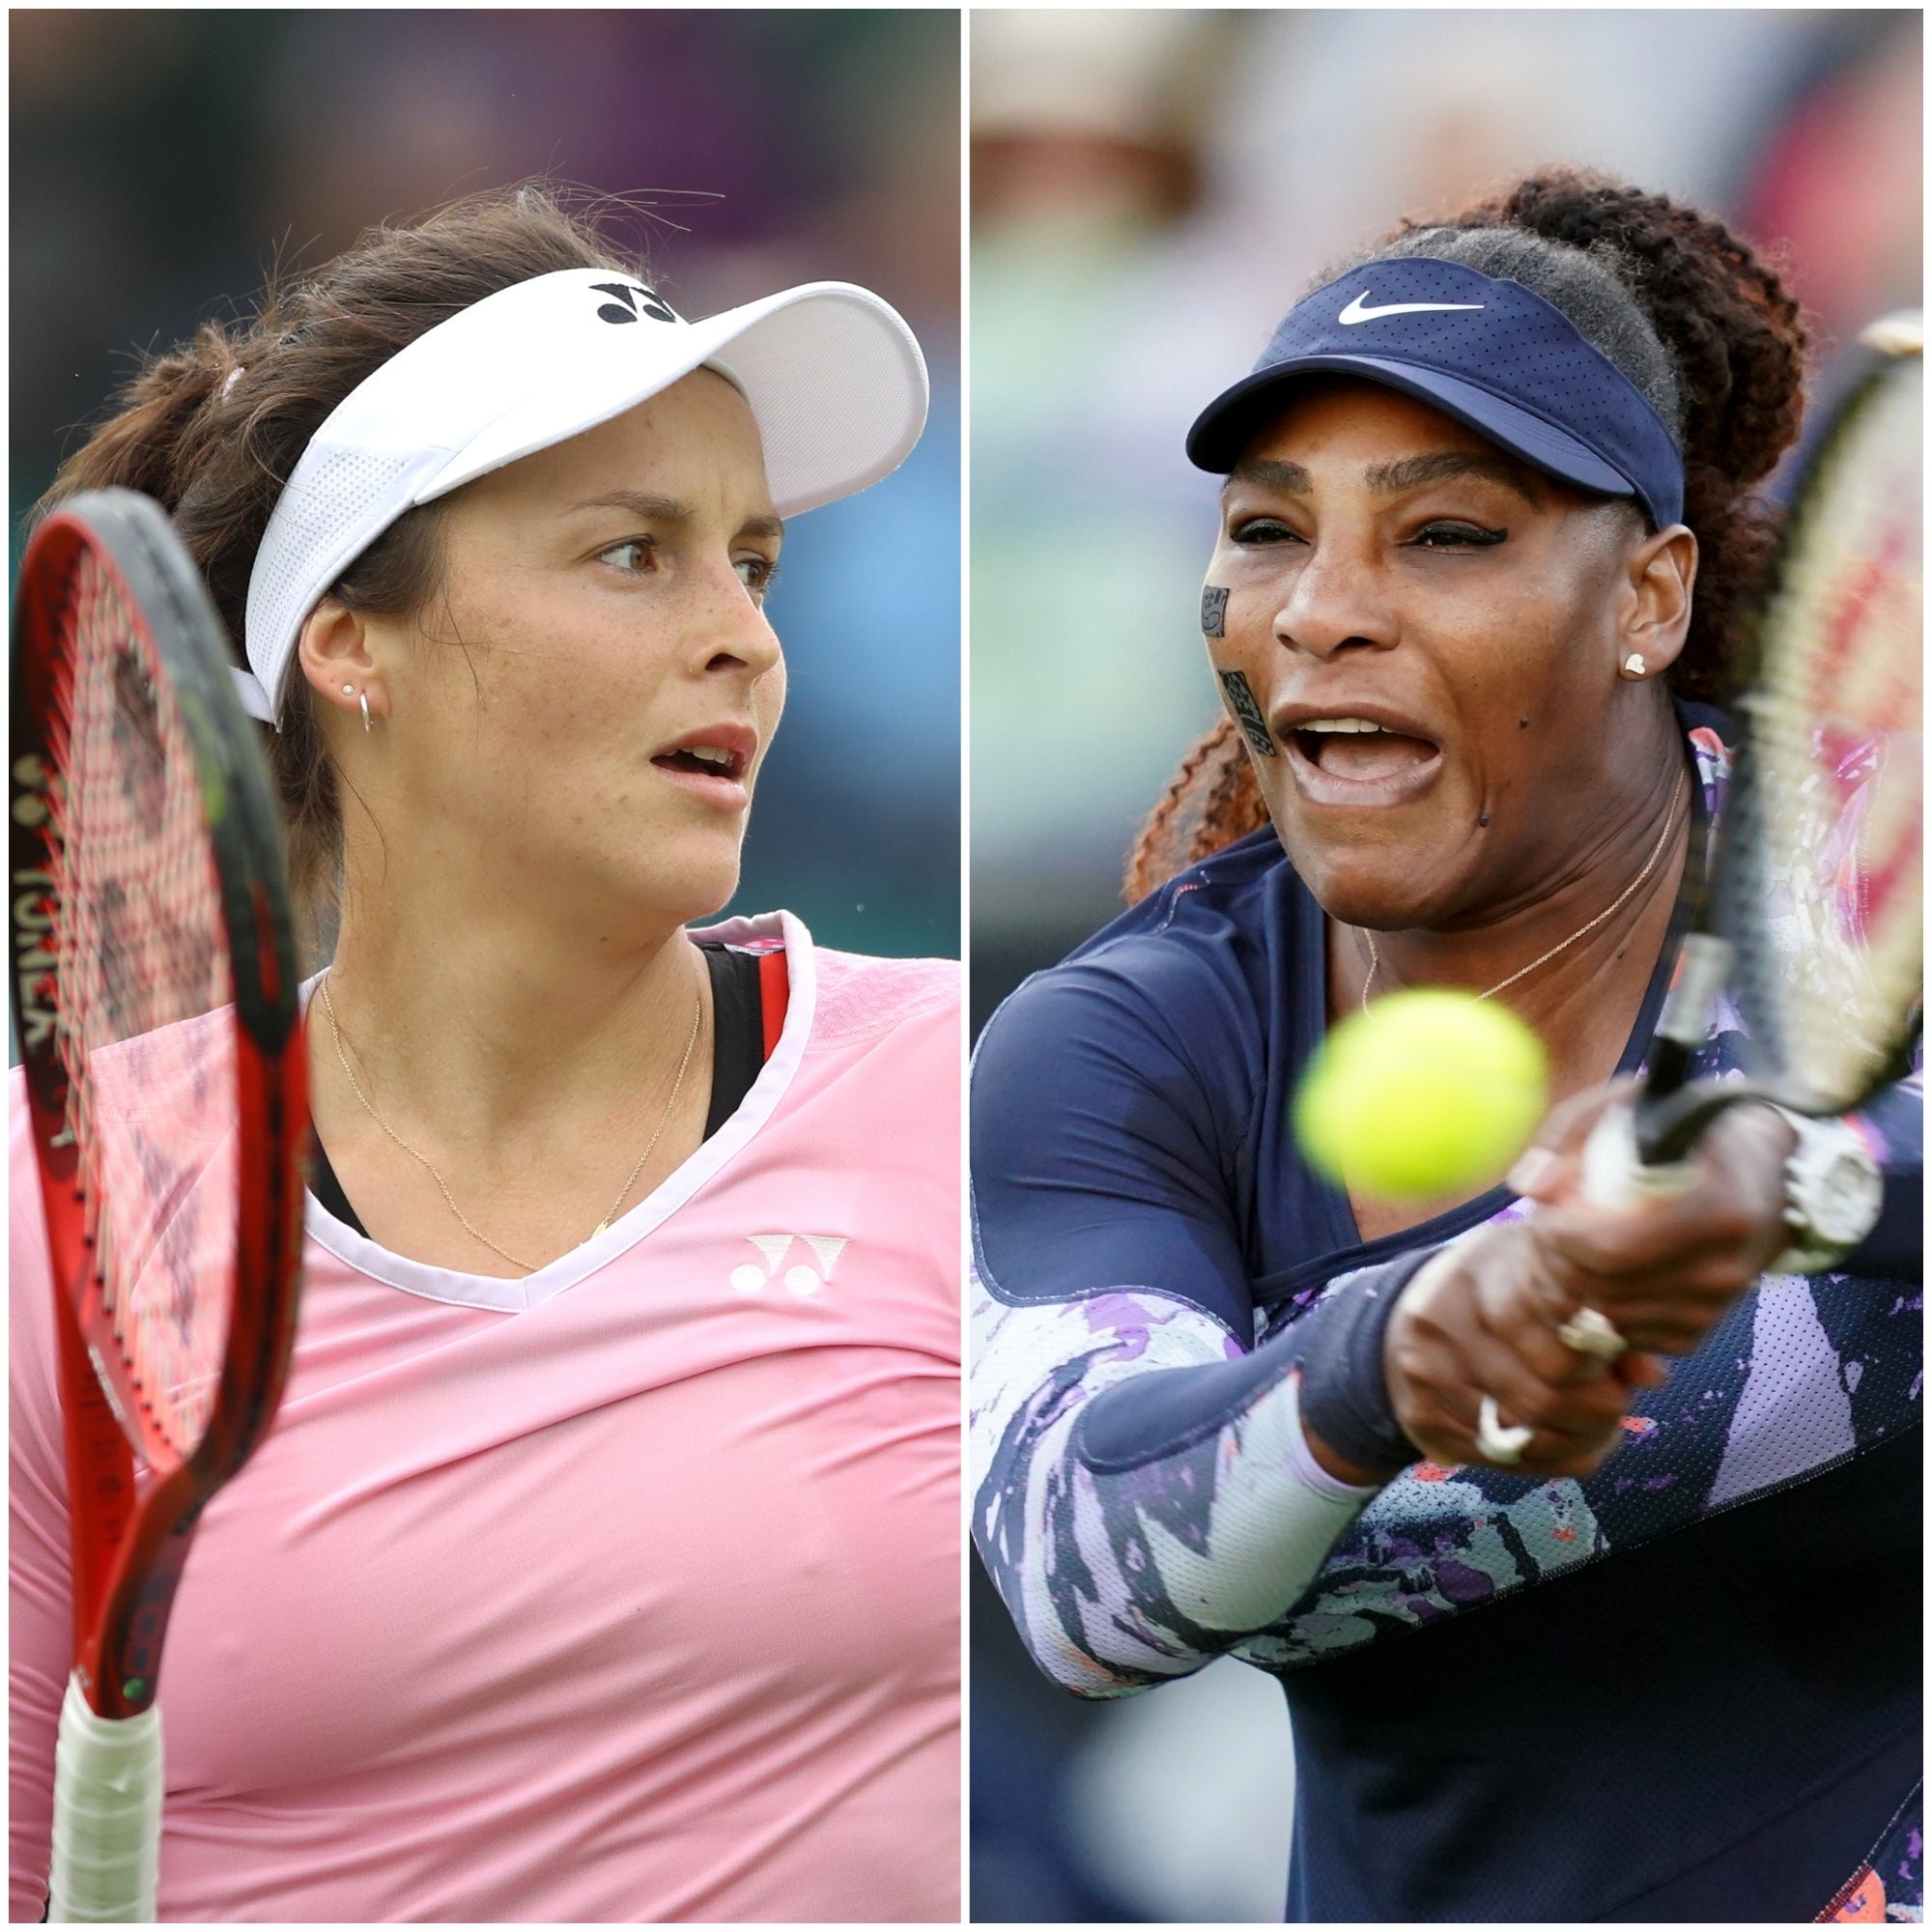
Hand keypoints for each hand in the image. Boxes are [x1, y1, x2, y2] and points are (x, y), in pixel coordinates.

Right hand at [1383, 1225, 1666, 1478]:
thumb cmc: (1494, 1289)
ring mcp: (1425, 1376)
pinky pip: (1499, 1460)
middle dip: (1594, 1415)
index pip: (1556, 1350)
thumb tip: (1652, 1377)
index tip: (1616, 1373)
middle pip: (1540, 1401)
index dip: (1599, 1373)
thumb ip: (1596, 1318)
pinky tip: (1561, 1442)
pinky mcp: (1420, 1418)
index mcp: (1476, 1276)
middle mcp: (1440, 1325)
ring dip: (1573, 1443)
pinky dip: (1544, 1460)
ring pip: (1522, 1440)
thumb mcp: (1541, 1277)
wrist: (1407, 1311)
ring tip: (1595, 1428)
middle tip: (1614, 1406)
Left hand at [1502, 1081, 1795, 1355]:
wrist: (1764, 1173)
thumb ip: (1570, 1133)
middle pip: (1604, 1287)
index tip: (1545, 1213)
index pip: (1613, 1247)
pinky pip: (1627, 1334)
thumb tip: (1528, 1187)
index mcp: (1717, 1205)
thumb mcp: (1630, 1105)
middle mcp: (1725, 1265)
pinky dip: (1600, 1307)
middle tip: (1542, 1232)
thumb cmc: (1685, 1131)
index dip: (1560, 1236)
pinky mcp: (1701, 1329)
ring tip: (1569, 1246)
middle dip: (1555, 1263)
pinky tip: (1602, 1270)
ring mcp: (1717, 1304)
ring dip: (1572, 1286)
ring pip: (1609, 1316)